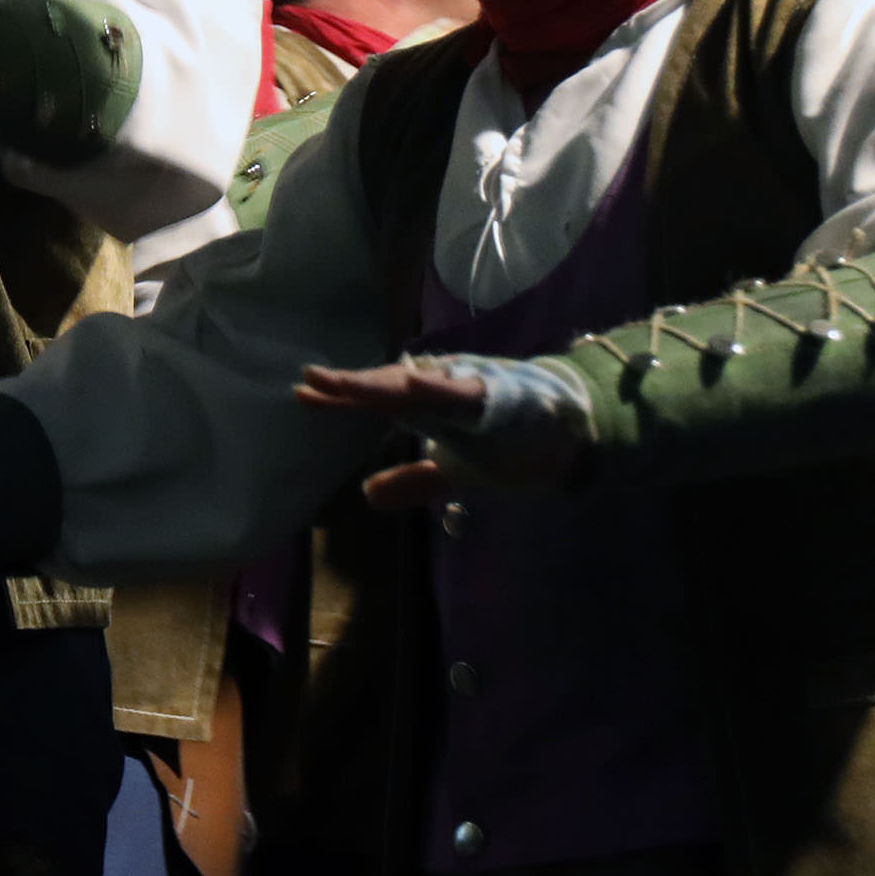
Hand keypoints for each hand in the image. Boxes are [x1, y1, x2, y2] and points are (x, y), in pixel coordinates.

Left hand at [297, 352, 596, 505]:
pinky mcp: (501, 401)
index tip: (300, 395)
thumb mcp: (454, 473)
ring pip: (420, 387)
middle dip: (351, 387)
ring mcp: (471, 393)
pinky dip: (442, 386)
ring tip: (344, 383)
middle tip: (309, 381)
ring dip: (383, 383)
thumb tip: (367, 495)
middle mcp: (445, 393)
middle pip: (390, 388)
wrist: (574, 436)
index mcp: (431, 409)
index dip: (340, 400)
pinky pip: (467, 393)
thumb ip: (413, 480)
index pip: (378, 402)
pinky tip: (415, 380)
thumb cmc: (512, 448)